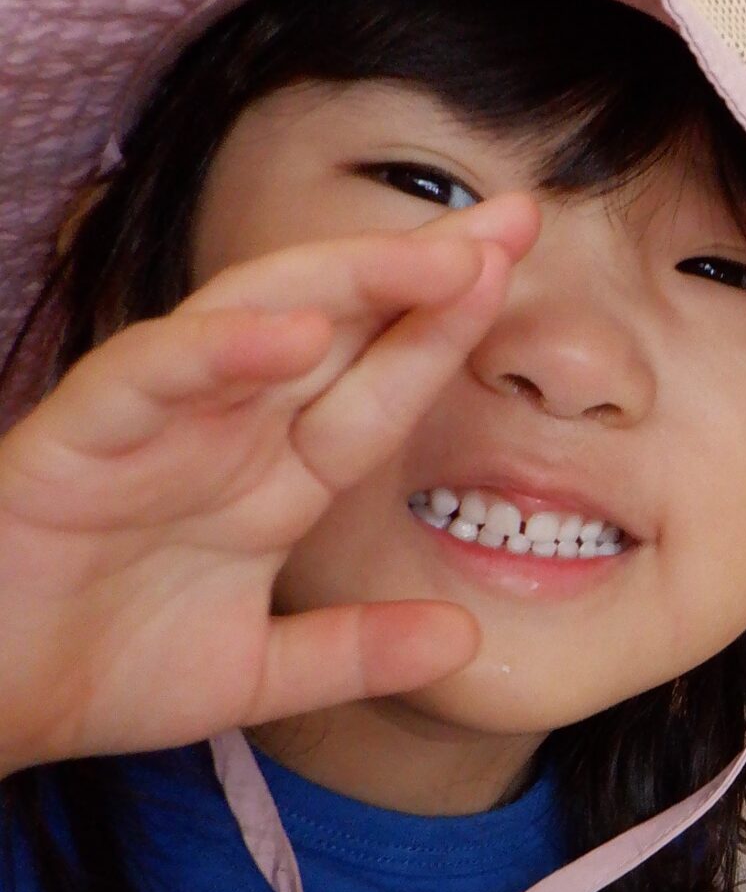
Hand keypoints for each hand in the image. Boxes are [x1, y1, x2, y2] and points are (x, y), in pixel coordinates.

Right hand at [0, 194, 539, 776]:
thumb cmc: (94, 668)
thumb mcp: (256, 674)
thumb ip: (353, 653)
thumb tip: (463, 639)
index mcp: (273, 473)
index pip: (381, 383)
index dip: (449, 330)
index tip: (522, 271)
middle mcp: (227, 429)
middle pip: (341, 322)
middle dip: (427, 267)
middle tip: (519, 216)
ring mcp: (154, 422)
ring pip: (257, 321)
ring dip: (351, 282)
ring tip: (443, 256)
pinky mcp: (76, 439)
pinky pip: (150, 376)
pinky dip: (216, 350)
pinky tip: (290, 333)